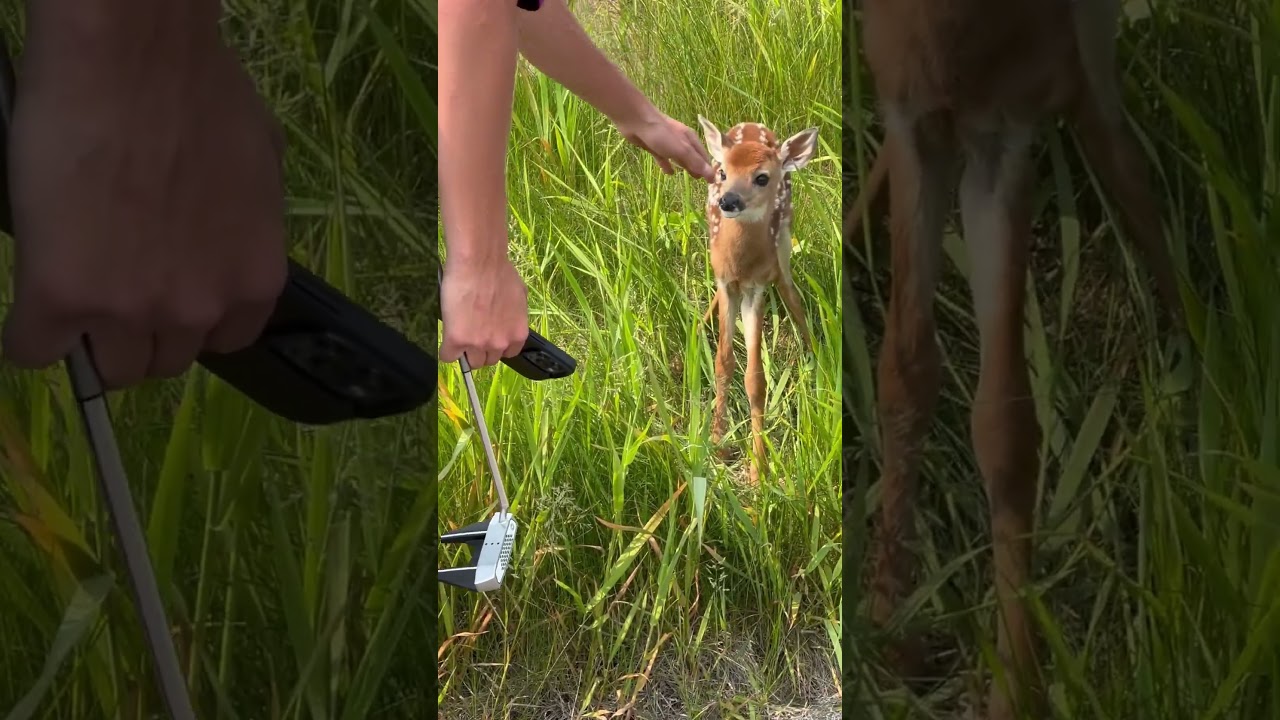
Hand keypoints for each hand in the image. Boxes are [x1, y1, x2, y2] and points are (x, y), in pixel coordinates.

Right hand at [3, 35, 287, 389]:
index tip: (166, 298)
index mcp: (252, 280)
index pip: (223, 341)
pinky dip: (29, 337)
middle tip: (114, 288)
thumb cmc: (199, 90)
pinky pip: (34, 351)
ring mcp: (132, 308)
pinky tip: (30, 310)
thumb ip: (245, 224)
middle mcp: (200, 307)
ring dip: (89, 338)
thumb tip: (225, 238)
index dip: (189, 319)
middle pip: (164, 359)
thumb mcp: (258, 166)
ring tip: (74, 296)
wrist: (131, 57)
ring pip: (108, 366)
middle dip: (141, 330)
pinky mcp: (62, 296)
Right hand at [439, 255, 528, 368]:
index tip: (488, 338)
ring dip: (465, 351)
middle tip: (472, 333)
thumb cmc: (498, 271)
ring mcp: (478, 343)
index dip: (496, 345)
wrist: (478, 262)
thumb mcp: (518, 296)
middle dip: (481, 349)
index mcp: (517, 334)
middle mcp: (500, 343)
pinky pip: (448, 356)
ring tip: (459, 334)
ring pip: (471, 361)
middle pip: (488, 360)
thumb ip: (514, 315)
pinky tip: (446, 340)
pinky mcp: (457, 340)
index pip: (507, 354)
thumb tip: (506, 318)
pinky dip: (447, 351)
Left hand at [617, 110, 713, 181]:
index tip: (713, 182)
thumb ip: (696, 162)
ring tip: (691, 178)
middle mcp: (681, 141)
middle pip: (693, 157)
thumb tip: (712, 176)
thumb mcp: (681, 150)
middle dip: (699, 167)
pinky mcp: (654, 146)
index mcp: (690, 139)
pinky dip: (668, 165)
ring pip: (680, 158)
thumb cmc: (662, 134)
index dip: (708, 169)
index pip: (704, 157)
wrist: (636, 121)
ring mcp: (667, 143)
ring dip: (686, 167)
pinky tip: (670, 173)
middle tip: (703, 181)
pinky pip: (664, 158)